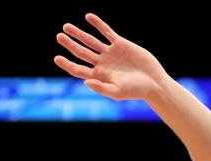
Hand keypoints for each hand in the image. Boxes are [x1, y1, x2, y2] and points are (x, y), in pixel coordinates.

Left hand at [53, 13, 170, 101]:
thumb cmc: (136, 91)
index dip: (67, 64)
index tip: (57, 57)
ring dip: (79, 34)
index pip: (78, 69)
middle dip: (70, 44)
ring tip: (66, 27)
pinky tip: (88, 17)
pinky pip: (106, 32)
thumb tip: (85, 82)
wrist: (154, 82)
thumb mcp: (118, 92)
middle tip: (59, 36)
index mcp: (99, 76)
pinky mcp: (120, 44)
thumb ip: (101, 88)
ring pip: (91, 41)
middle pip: (81, 52)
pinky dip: (98, 24)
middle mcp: (102, 64)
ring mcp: (110, 53)